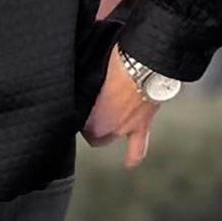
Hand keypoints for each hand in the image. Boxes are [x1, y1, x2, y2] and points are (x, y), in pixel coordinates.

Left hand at [81, 42, 160, 167]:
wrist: (151, 60)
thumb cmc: (118, 57)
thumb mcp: (92, 63)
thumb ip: (83, 74)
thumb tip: (70, 65)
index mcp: (92, 110)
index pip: (79, 121)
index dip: (76, 112)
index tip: (75, 102)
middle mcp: (107, 124)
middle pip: (91, 130)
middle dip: (87, 122)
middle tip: (87, 108)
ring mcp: (125, 127)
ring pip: (108, 137)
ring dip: (104, 133)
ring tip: (100, 129)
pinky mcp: (143, 123)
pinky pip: (138, 147)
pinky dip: (133, 155)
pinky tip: (129, 164)